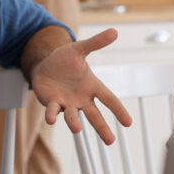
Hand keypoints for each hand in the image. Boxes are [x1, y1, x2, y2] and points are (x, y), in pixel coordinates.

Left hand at [29, 28, 132, 144]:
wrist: (45, 65)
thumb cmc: (65, 59)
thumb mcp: (79, 49)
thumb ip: (96, 43)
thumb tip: (114, 31)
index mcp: (92, 86)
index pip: (108, 99)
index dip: (118, 110)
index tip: (128, 123)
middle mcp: (82, 98)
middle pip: (94, 115)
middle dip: (102, 128)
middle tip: (110, 141)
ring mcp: (67, 103)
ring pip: (73, 116)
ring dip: (74, 123)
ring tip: (78, 130)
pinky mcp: (53, 103)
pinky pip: (53, 111)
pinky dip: (52, 115)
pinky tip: (51, 120)